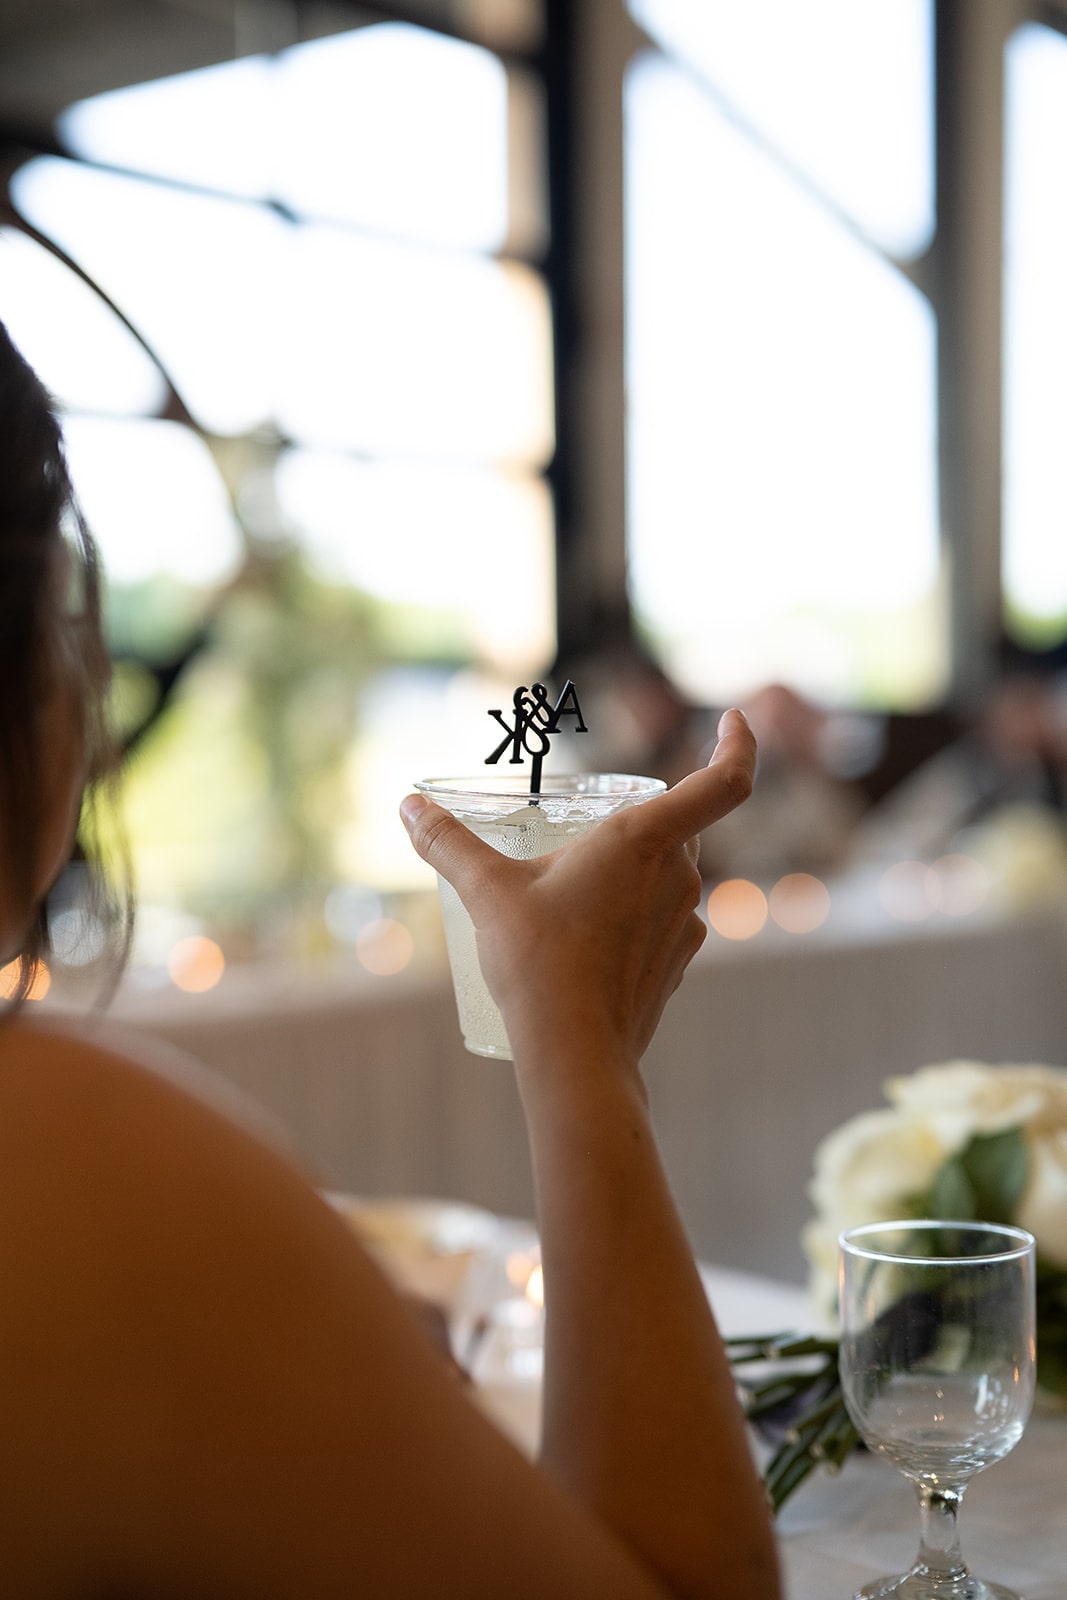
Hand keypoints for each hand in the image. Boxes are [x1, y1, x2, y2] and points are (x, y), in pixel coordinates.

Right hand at [401, 710, 755, 1067]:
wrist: (574, 1056)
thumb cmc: (538, 964)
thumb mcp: (486, 893)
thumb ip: (446, 843)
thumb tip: (408, 806)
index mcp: (644, 839)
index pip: (725, 780)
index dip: (739, 743)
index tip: (735, 718)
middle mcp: (679, 876)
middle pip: (682, 825)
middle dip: (644, 817)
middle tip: (590, 825)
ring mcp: (685, 923)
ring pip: (670, 874)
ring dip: (635, 871)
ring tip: (573, 890)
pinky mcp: (678, 963)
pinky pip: (663, 919)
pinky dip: (634, 914)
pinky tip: (587, 935)